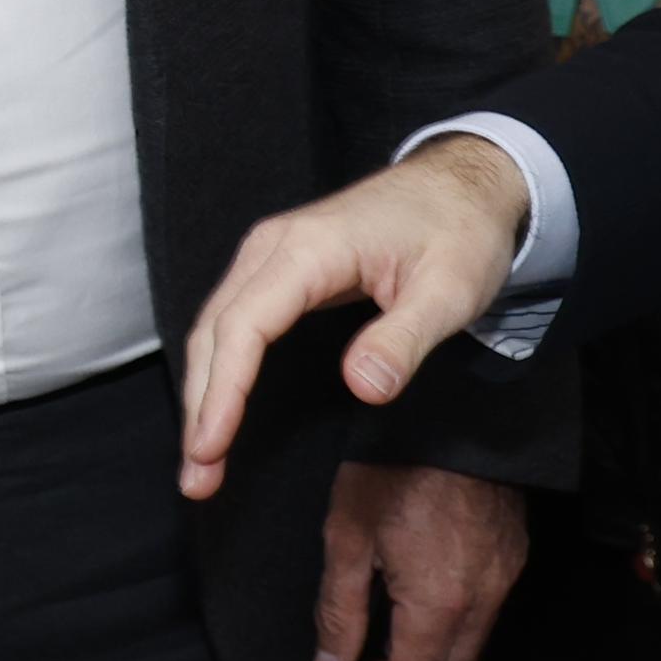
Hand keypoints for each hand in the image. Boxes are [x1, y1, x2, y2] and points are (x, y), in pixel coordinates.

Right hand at [175, 130, 531, 498]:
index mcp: (309, 249)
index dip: (224, 391)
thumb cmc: (459, 232)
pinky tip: (218, 409)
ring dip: (202, 393)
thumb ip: (403, 339)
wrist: (465, 183)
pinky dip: (219, 371)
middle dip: (200, 405)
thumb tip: (361, 388)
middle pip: (216, 331)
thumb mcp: (450, 290)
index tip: (210, 446)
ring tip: (200, 461)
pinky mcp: (278, 269)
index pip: (246, 326)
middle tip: (196, 477)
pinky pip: (233, 321)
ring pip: (216, 328)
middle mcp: (274, 247)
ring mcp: (271, 255)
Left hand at [314, 463, 528, 660]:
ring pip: (467, 654)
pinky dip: (443, 639)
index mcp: (439, 602)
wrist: (458, 406)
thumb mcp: (346, 533)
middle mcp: (483, 599)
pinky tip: (406, 625)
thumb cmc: (392, 462)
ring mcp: (503, 578)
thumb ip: (338, 610)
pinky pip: (480, 620)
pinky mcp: (510, 557)